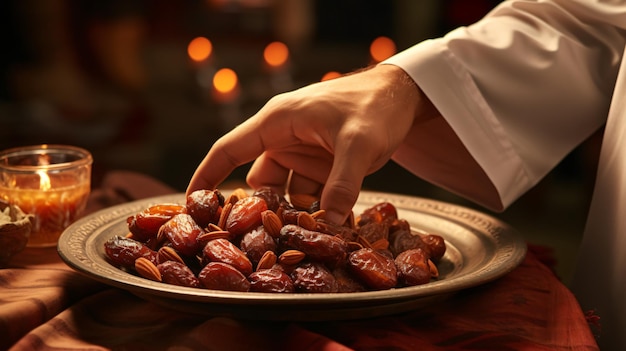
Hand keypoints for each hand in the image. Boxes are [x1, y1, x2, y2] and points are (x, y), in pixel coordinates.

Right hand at [187, 64, 435, 223]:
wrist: (403, 96)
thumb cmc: (375, 105)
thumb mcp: (359, 143)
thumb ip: (342, 184)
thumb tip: (328, 226)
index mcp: (277, 122)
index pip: (228, 149)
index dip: (206, 175)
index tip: (189, 203)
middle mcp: (283, 139)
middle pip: (258, 182)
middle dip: (262, 211)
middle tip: (266, 242)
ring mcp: (302, 154)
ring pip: (285, 193)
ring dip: (293, 215)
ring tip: (302, 241)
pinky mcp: (321, 166)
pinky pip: (310, 195)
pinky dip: (316, 211)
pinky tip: (328, 230)